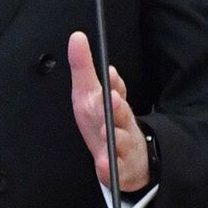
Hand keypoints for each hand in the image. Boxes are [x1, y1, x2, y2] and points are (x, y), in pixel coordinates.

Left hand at [67, 30, 148, 192]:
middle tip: (113, 99)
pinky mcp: (120, 169)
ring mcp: (123, 147)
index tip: (110, 74)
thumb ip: (84, 68)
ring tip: (107, 132)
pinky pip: (116, 170)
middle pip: (121, 115)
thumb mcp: (90, 95)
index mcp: (113, 106)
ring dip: (116, 137)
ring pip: (121, 141)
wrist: (131, 161)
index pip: (116, 91)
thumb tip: (77, 37)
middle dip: (117, 107)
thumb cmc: (106, 123)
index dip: (114, 83)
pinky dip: (110, 168)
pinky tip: (104, 165)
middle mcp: (121, 124)